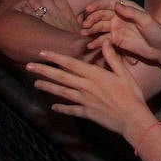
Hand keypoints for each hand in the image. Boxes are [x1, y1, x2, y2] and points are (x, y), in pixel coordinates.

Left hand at [17, 0, 79, 32]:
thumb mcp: (80, 24)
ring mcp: (48, 19)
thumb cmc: (77, 37)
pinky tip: (22, 6)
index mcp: (66, 11)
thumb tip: (84, 10)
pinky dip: (26, 11)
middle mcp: (56, 13)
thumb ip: (80, 16)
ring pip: (37, 5)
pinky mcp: (41, 27)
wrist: (72, 48)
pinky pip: (32, 16)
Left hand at [27, 42, 154, 140]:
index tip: (42, 53)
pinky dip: (62, 108)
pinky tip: (54, 107)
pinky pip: (71, 109)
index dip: (55, 58)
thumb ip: (112, 57)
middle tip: (29, 66)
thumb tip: (105, 41)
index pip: (70, 64)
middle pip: (61, 77)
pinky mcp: (87, 112)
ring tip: (36, 84)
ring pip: (62, 92)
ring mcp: (85, 101)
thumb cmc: (131, 94)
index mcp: (95, 75)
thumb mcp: (124, 73)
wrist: (132, 118)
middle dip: (44, 71)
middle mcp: (86, 87)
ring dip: (48, 87)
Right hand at [80, 0, 160, 68]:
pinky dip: (96, 42)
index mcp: (127, 8)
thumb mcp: (146, 20)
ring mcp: (117, 29)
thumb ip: (131, 12)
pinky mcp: (117, 40)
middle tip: (84, 25)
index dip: (97, 5)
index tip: (88, 9)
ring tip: (83, 34)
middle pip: (101, 15)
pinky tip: (90, 46)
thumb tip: (116, 5)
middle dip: (92, 19)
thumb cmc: (157, 32)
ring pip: (100, 27)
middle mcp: (120, 17)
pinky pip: (103, 40)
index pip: (109, 3)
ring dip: (91, 30)